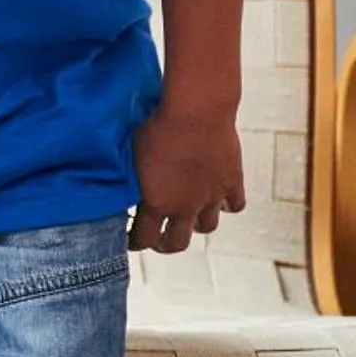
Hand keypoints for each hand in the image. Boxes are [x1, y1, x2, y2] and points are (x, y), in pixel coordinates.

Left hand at [129, 101, 246, 252]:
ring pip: (207, 227)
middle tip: (158, 239)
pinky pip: (234, 205)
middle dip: (165, 244)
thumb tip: (121, 186)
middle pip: (177, 243)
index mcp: (157, 202)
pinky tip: (218, 200)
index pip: (144, 238)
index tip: (131, 240)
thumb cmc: (157, 126)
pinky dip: (226, 206)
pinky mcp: (231, 182)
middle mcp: (185, 206)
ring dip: (195, 225)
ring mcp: (211, 197)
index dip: (136, 242)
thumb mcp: (133, 155)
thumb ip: (132, 179)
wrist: (196, 112)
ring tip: (188, 218)